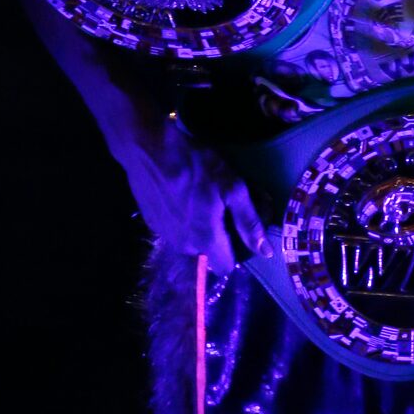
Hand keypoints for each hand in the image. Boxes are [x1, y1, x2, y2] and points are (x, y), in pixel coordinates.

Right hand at [120, 114, 272, 275]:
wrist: (148, 147)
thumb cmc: (196, 165)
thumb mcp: (232, 187)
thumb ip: (249, 222)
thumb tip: (265, 252)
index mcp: (206, 240)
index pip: (226, 266)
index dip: (236, 251)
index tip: (237, 229)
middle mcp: (183, 245)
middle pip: (208, 253)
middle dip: (218, 235)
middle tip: (221, 205)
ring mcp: (164, 235)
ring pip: (190, 242)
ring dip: (199, 227)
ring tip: (200, 198)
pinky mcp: (151, 222)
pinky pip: (174, 230)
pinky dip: (182, 219)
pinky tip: (182, 195)